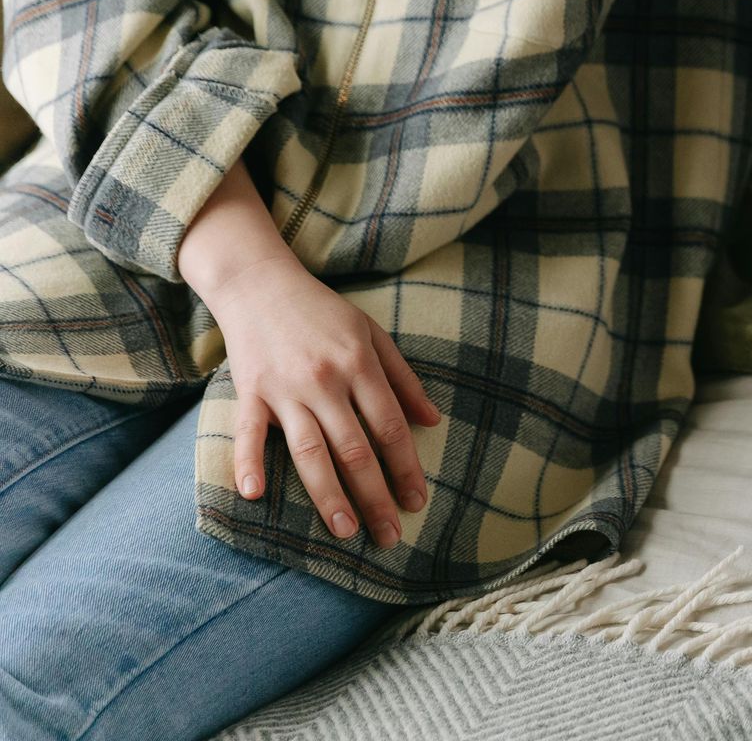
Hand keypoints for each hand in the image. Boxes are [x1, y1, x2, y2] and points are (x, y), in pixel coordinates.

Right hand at [201, 255, 440, 548]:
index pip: (390, 428)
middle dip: (375, 496)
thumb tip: (433, 421)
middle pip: (355, 449)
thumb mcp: (373, 335)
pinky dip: (250, 462)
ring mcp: (285, 388)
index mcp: (361, 366)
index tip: (417, 502)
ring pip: (311, 451)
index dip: (406, 468)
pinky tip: (255, 495)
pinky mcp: (250, 391)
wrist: (261, 283)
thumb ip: (404, 379)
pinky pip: (249, 432)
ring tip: (346, 531)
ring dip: (328, 495)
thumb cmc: (323, 312)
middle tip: (389, 536)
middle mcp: (326, 380)